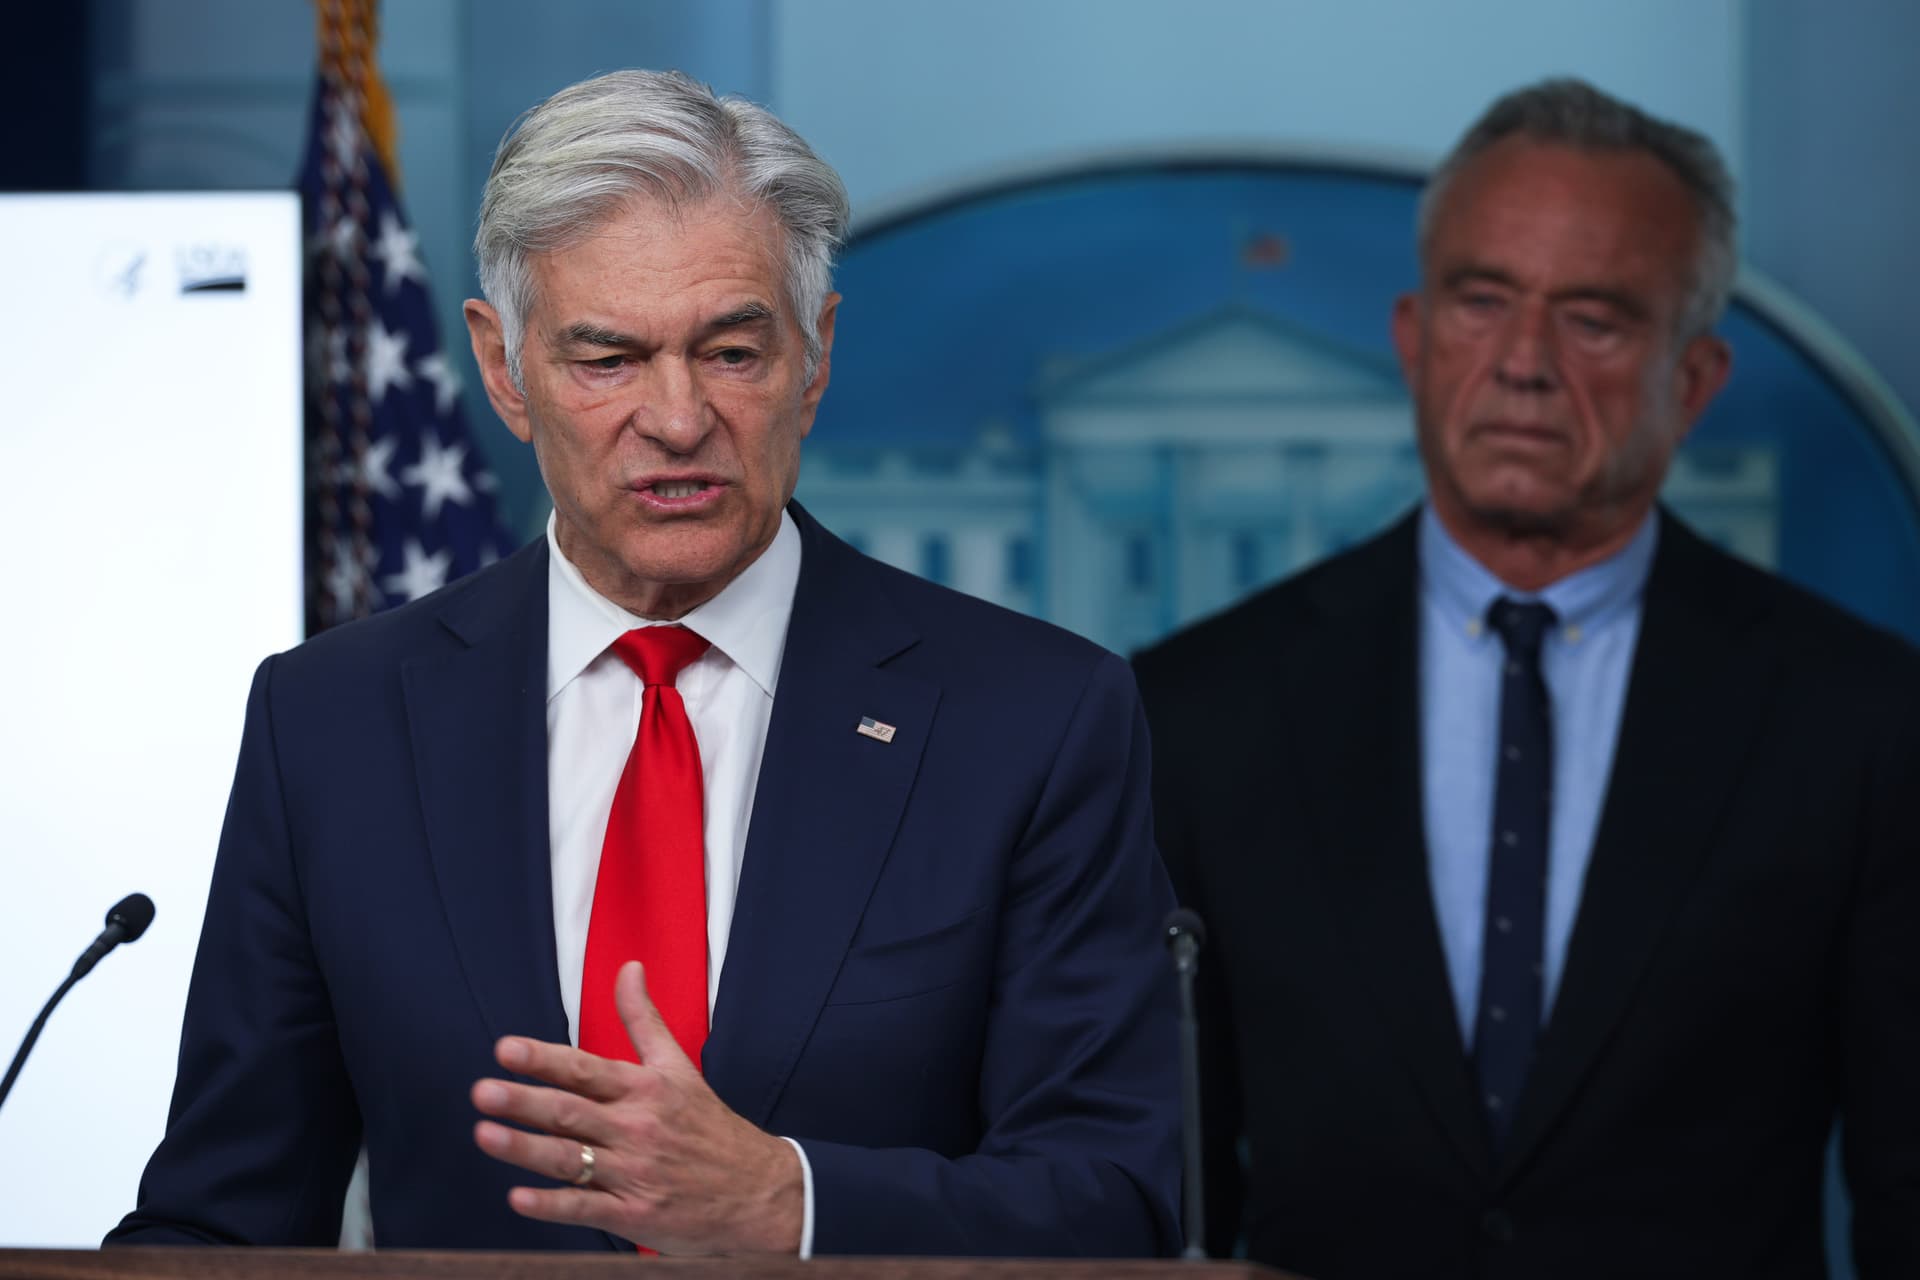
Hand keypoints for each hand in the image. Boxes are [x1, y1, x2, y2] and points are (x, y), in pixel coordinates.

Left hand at [471, 960, 803, 1253]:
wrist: (759, 1193)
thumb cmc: (711, 1128)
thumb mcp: (680, 1067)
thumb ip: (644, 1019)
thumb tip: (629, 969)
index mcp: (645, 1090)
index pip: (586, 1069)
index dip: (544, 1059)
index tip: (507, 1049)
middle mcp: (637, 1128)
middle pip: (571, 1111)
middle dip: (524, 1101)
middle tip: (483, 1091)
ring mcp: (635, 1173)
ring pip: (571, 1157)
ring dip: (525, 1148)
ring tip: (485, 1134)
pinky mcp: (636, 1215)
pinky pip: (587, 1208)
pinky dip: (552, 1204)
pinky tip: (519, 1198)